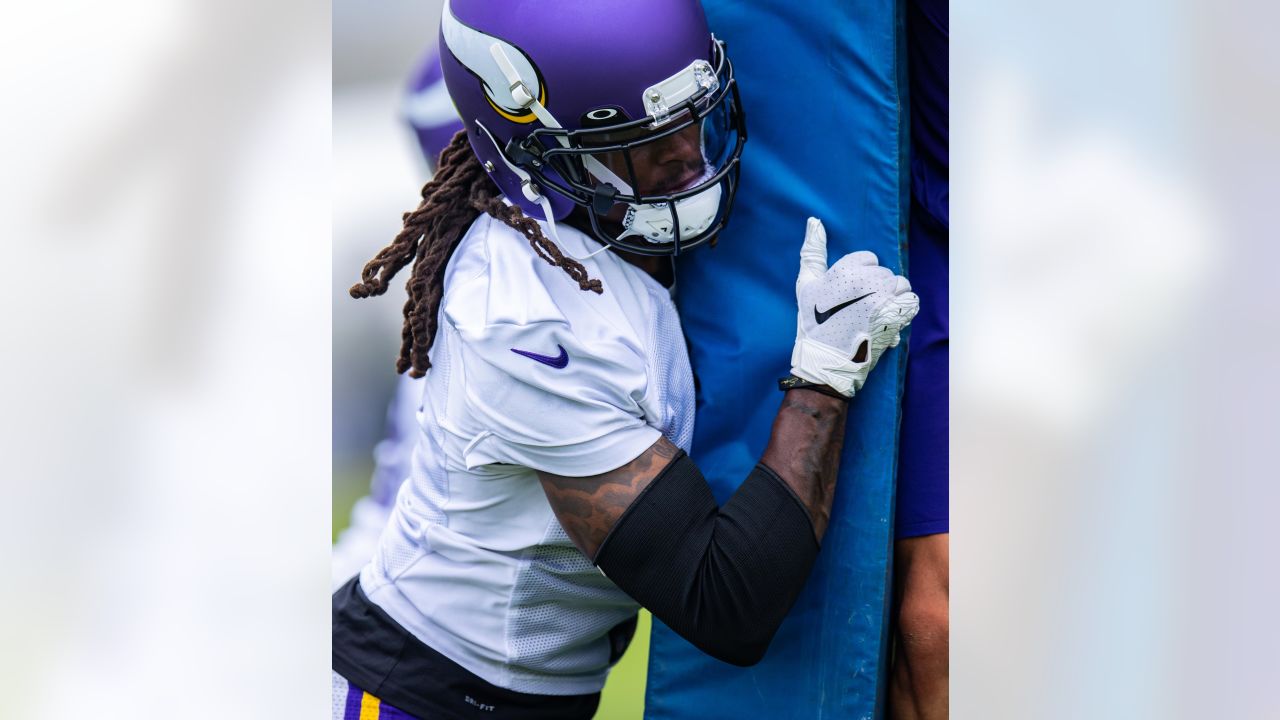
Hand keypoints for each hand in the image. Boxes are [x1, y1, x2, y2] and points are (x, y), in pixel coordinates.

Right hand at [791, 217, 918, 396]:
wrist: (826, 360)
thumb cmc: (813, 322)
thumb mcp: (806, 284)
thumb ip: (813, 251)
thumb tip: (815, 221)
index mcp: (846, 270)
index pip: (868, 258)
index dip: (859, 276)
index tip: (849, 294)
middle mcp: (867, 281)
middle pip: (884, 272)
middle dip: (875, 288)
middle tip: (858, 308)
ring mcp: (884, 298)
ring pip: (900, 284)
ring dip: (891, 297)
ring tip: (874, 313)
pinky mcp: (897, 316)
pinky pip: (911, 300)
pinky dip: (903, 309)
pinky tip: (888, 318)